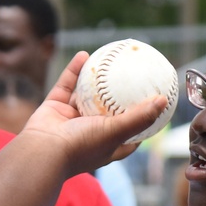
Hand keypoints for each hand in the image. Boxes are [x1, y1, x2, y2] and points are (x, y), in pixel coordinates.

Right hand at [19, 52, 169, 173]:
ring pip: (86, 96)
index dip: (141, 125)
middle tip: (133, 80)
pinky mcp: (55, 108)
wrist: (42, 150)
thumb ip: (139, 117)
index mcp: (105, 146)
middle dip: (119, 98)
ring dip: (96, 81)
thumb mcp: (116, 132)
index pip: (128, 137)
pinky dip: (74, 71)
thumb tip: (163, 101)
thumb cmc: (81, 146)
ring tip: (109, 63)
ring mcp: (70, 121)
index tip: (152, 111)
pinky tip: (85, 55)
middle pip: (108, 113)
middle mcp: (88, 133)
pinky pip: (67, 85)